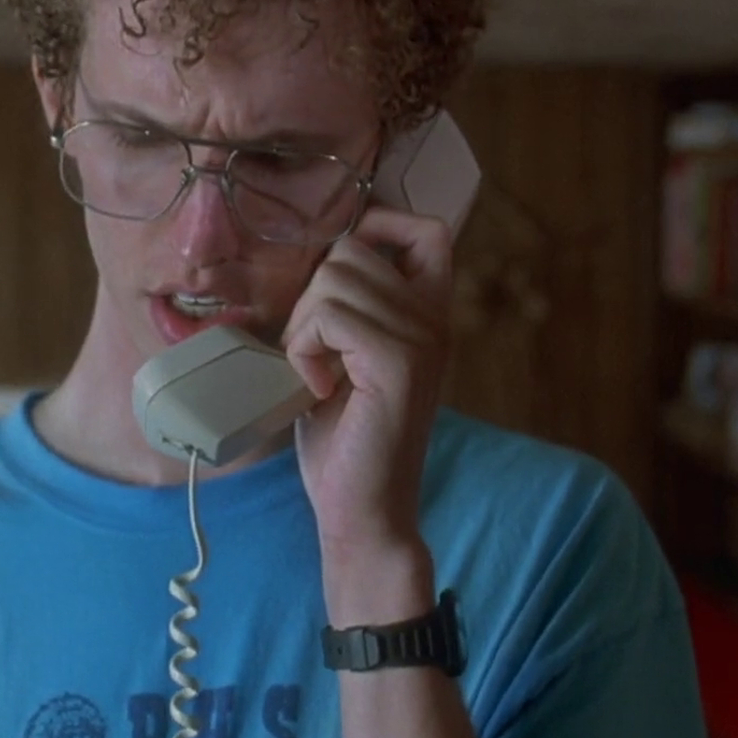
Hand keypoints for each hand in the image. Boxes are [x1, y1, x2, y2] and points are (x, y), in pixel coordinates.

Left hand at [282, 206, 455, 551]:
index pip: (427, 230)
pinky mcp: (398, 364)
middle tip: (312, 354)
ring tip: (314, 373)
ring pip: (334, 277)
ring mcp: (421, 340)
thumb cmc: (344, 442)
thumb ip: (344, 312)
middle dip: (311, 295)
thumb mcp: (344, 360)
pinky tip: (316, 387)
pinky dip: (305, 348)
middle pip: (354, 249)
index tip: (339, 271)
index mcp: (427, 316)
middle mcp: (434, 321)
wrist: (362, 513)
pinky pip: (330, 316)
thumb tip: (311, 264)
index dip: (379, 224)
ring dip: (303, 325)